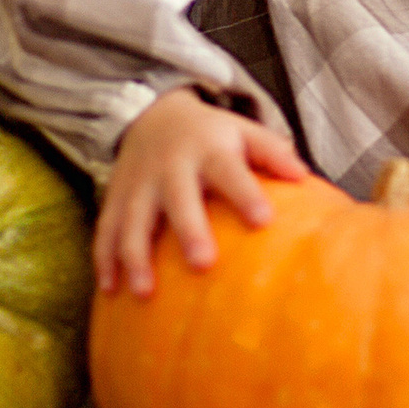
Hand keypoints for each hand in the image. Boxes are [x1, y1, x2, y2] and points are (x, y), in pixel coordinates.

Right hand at [96, 86, 308, 297]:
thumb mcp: (243, 132)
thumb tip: (304, 177)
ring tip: (145, 292)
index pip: (230, 172)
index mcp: (209, 150)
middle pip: (179, 199)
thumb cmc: (212, 136)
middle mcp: (171, 167)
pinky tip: (109, 291)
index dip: (245, 194)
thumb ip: (272, 152)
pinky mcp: (116, 198)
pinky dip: (104, 259)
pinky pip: (106, 230)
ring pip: (134, 220)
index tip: (264, 221)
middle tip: (203, 264)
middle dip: (189, 230)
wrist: (153, 115)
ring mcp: (139, 184)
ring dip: (136, 256)